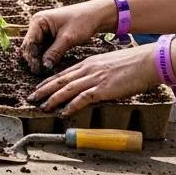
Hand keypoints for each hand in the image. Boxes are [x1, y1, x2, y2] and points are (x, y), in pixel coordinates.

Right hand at [20, 0, 115, 73]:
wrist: (94, 15)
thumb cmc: (81, 22)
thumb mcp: (68, 39)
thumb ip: (55, 52)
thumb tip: (44, 66)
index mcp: (38, 21)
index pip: (29, 42)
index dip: (32, 57)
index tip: (37, 70)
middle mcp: (38, 25)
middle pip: (30, 45)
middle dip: (33, 58)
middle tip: (38, 73)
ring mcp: (43, 30)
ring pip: (36, 47)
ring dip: (38, 58)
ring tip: (42, 72)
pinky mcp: (49, 35)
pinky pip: (44, 47)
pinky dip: (45, 56)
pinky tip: (47, 65)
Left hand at [27, 43, 159, 115]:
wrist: (145, 62)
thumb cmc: (130, 64)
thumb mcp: (107, 66)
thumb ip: (96, 73)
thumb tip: (91, 84)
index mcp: (87, 63)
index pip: (62, 73)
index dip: (48, 81)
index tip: (38, 88)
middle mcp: (86, 70)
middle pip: (60, 80)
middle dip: (43, 89)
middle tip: (30, 98)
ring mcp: (94, 78)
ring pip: (67, 89)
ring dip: (52, 99)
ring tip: (41, 106)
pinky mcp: (103, 88)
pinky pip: (83, 98)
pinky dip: (72, 105)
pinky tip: (63, 112)